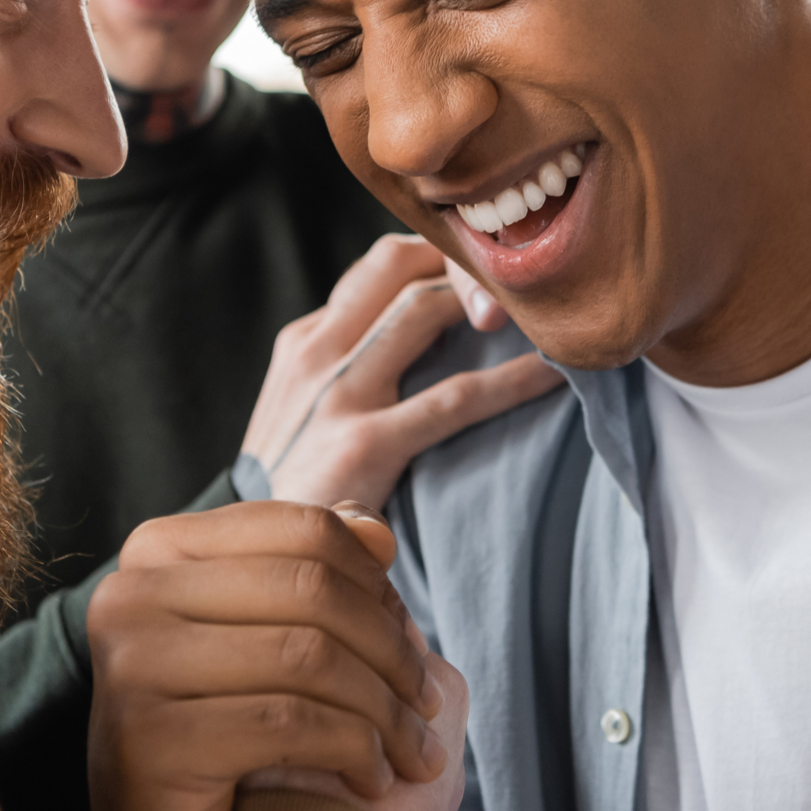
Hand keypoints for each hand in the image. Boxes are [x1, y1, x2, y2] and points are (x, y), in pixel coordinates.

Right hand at [85, 501, 445, 810]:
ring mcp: (132, 665)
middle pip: (312, 589)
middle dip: (393, 649)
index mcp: (158, 549)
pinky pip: (289, 723)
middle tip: (430, 703)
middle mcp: (130, 595)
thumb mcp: (262, 632)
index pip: (303, 529)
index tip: (411, 635)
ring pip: (308, 655)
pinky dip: (354, 750)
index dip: (375, 583)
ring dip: (388, 710)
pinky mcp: (149, 738)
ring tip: (418, 749)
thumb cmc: (221, 725)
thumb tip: (377, 532)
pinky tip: (374, 777)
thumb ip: (308, 568)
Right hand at [243, 234, 562, 508]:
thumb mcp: (304, 409)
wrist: (260, 557)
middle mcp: (316, 353)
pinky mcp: (366, 443)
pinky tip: (550, 374)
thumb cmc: (297, 485)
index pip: (377, 266)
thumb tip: (425, 335)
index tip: (490, 266)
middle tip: (514, 277)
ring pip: (423, 309)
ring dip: (485, 300)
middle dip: (460, 258)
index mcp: (304, 341)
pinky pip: (454, 398)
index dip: (439, 253)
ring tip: (535, 308)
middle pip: (395, 263)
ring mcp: (339, 394)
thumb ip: (350, 367)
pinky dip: (510, 380)